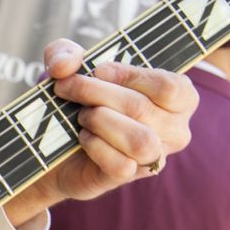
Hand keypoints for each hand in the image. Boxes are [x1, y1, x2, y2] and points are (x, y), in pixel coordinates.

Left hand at [37, 40, 196, 204]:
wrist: (52, 143)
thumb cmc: (77, 98)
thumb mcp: (68, 65)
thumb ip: (64, 53)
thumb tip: (65, 65)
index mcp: (177, 97)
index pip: (170, 86)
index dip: (130, 76)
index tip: (98, 71)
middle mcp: (175, 129)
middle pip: (142, 108)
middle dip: (96, 92)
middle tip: (68, 88)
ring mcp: (154, 156)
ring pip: (139, 140)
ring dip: (101, 121)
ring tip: (82, 116)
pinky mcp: (129, 176)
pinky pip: (121, 164)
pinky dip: (96, 146)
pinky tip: (84, 137)